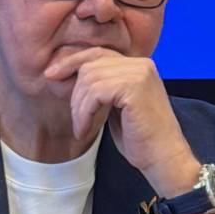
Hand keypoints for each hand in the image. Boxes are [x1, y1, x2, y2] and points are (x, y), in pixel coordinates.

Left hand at [44, 48, 199, 196]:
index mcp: (138, 66)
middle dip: (75, 93)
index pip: (97, 54)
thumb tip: (70, 76)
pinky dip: (85, 113)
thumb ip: (102, 89)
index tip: (51, 75)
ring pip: (90, 79)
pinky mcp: (135, 86)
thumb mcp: (116, 107)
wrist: (164, 159)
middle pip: (90, 64)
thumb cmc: (140, 139)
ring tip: (82, 128)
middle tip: (76, 120)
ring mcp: (140, 73)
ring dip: (79, 108)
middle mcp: (141, 64)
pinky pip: (96, 93)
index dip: (71, 62)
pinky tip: (86, 130)